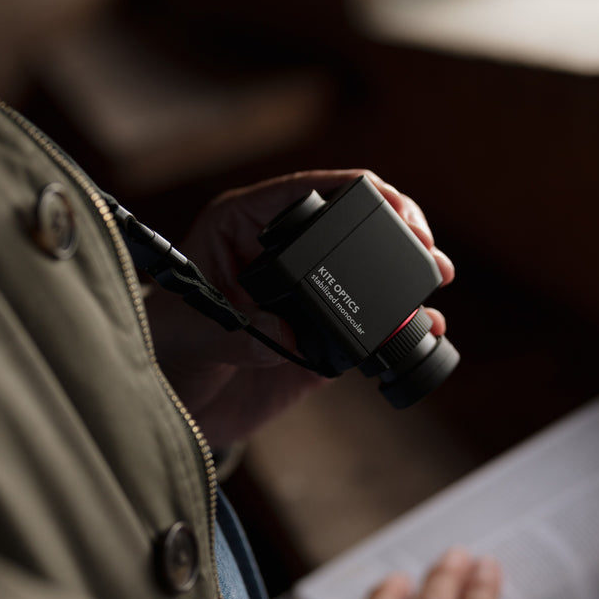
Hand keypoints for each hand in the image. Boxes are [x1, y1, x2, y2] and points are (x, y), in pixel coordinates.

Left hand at [148, 170, 454, 448]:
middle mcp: (279, 254)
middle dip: (397, 229)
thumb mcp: (188, 336)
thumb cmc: (163, 355)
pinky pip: (369, 323)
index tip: (393, 205)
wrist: (171, 410)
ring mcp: (305, 295)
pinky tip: (425, 329)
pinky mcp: (321, 337)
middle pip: (348, 223)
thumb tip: (282, 334)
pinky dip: (400, 324)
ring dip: (406, 275)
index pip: (303, 190)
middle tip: (426, 249)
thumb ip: (231, 332)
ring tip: (435, 281)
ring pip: (366, 269)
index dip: (352, 188)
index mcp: (241, 227)